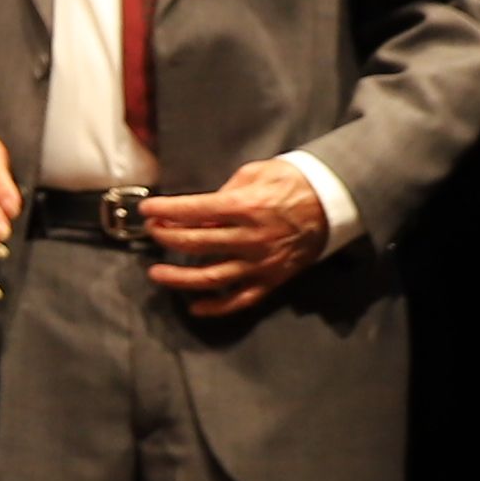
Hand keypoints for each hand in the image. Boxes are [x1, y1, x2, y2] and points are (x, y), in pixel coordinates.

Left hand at [143, 160, 330, 319]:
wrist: (333, 203)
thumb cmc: (292, 183)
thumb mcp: (257, 173)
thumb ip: (225, 192)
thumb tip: (200, 212)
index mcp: (246, 207)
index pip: (193, 211)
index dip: (165, 210)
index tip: (146, 209)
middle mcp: (251, 238)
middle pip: (197, 243)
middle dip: (167, 237)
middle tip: (153, 231)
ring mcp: (261, 263)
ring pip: (212, 277)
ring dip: (179, 278)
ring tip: (156, 273)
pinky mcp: (272, 280)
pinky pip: (240, 299)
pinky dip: (216, 307)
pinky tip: (194, 306)